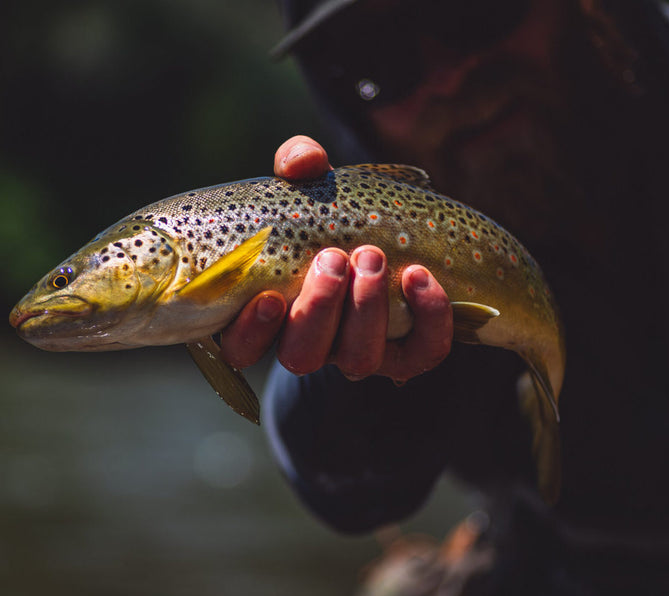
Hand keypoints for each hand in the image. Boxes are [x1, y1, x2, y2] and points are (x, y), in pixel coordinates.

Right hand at [220, 136, 453, 381]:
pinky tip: (421, 275)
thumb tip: (301, 162)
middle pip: (302, 356)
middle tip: (335, 256)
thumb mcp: (309, 184)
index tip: (270, 296)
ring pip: (358, 359)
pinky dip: (427, 316)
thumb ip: (297, 163)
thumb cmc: (330, 213)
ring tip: (372, 256)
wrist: (391, 231)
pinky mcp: (409, 353)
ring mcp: (358, 351)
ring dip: (366, 309)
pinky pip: (421, 354)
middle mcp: (310, 342)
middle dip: (320, 307)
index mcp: (269, 313)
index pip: (241, 348)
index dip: (252, 332)